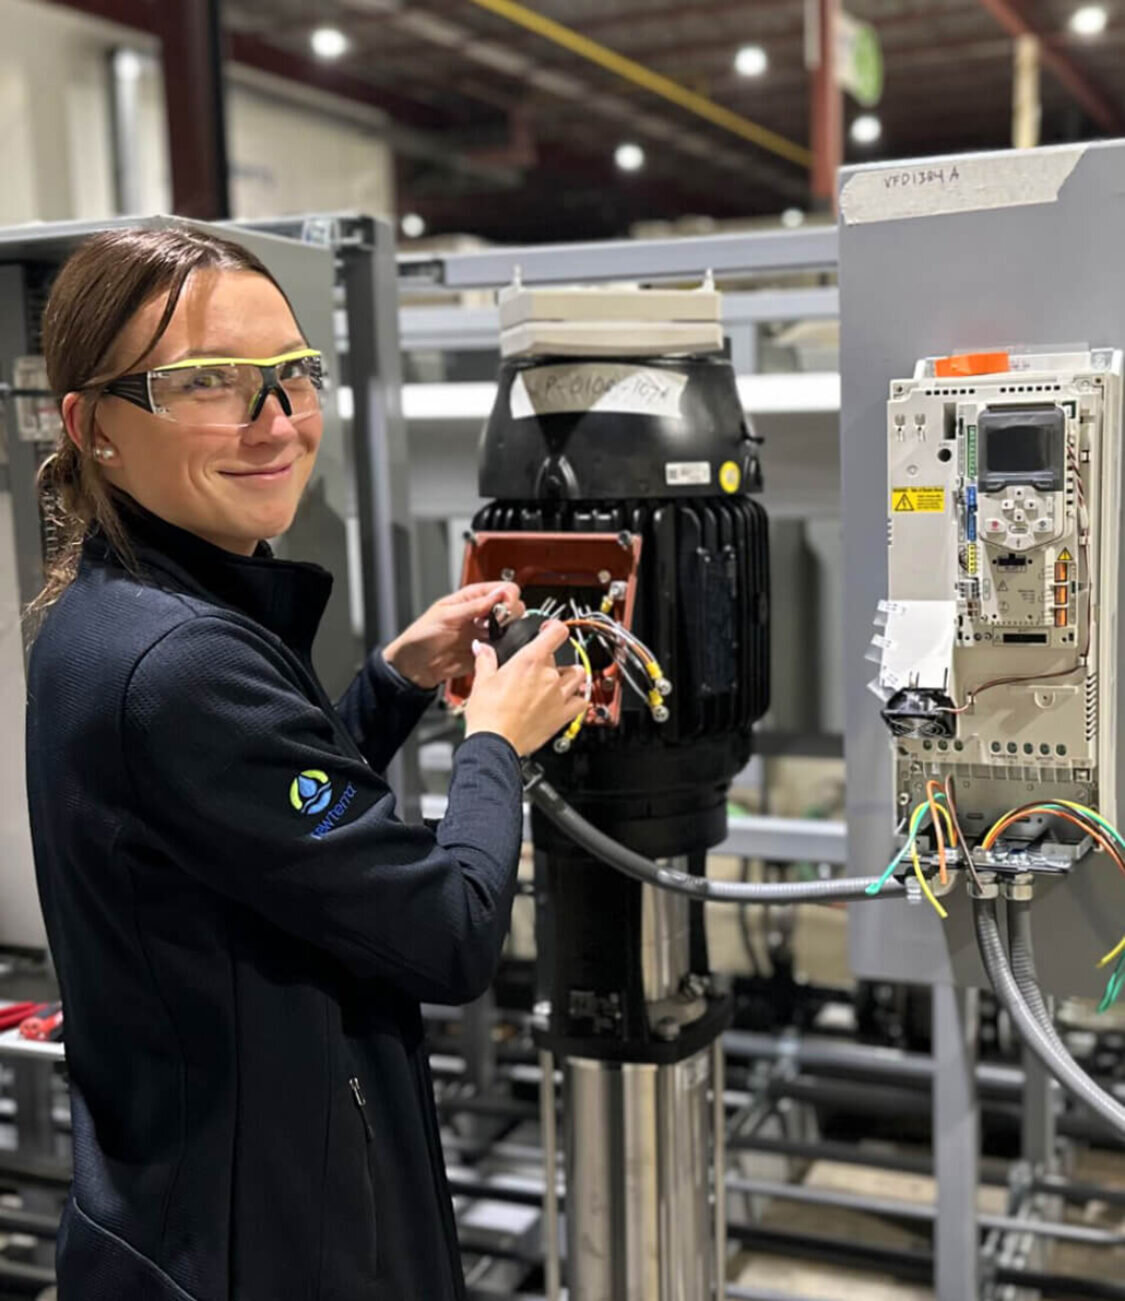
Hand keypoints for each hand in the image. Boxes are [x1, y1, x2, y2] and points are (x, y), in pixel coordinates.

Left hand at [383, 581, 525, 689]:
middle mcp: (482, 613)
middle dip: (512, 614)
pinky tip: (492, 648)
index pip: (503, 589)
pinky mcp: (486, 651)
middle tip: (500, 623)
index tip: (505, 607)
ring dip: (509, 631)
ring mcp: (485, 633)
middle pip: (513, 607)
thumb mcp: (446, 615)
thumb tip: (499, 594)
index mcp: (472, 598)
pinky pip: (504, 648)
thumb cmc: (421, 636)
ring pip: (512, 628)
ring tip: (493, 637)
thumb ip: (474, 606)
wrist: (415, 665)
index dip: (509, 596)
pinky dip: (504, 648)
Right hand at [464, 620, 587, 756]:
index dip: (554, 626)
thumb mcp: (482, 681)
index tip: (549, 629)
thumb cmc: (488, 714)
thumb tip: (482, 649)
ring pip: (578, 675)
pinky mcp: (562, 715)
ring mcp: (558, 696)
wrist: (495, 743)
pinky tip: (567, 700)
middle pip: (560, 657)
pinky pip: (581, 702)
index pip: (556, 632)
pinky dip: (578, 699)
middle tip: (534, 670)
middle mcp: (548, 676)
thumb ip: (486, 660)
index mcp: (530, 661)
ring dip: (570, 675)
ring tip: (557, 680)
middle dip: (549, 660)